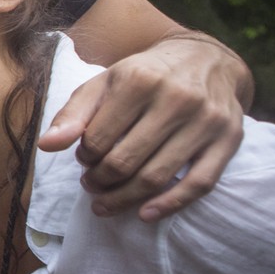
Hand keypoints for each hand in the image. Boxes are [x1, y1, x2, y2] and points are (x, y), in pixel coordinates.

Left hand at [39, 35, 246, 220]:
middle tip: (91, 185)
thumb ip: (73, 113)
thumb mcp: (104, 83)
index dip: (84, 157)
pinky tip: (145, 214)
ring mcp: (206, 121)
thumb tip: (46, 146)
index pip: (98, 138)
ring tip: (105, 201)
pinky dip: (170, 205)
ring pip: (157, 176)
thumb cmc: (145, 75)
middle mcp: (176, 99)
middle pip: (125, 161)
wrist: (206, 59)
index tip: (83, 160)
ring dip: (124, 198)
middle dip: (100, 181)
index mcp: (139, 80)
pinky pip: (199, 184)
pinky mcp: (228, 140)